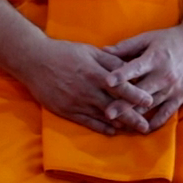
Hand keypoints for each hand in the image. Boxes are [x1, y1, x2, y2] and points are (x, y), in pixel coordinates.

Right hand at [17, 38, 153, 134]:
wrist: (33, 60)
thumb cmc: (63, 52)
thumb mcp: (89, 51)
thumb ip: (110, 60)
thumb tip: (130, 66)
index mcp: (94, 73)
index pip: (120, 87)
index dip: (136, 95)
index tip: (150, 102)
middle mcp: (87, 90)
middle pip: (114, 107)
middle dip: (132, 117)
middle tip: (146, 126)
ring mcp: (76, 102)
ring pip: (102, 117)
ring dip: (119, 124)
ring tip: (133, 130)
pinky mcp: (66, 110)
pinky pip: (87, 122)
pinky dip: (101, 128)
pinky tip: (112, 131)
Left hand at [104, 26, 182, 130]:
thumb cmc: (170, 40)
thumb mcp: (148, 38)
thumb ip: (126, 46)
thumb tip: (103, 50)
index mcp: (154, 59)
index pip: (135, 68)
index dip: (121, 75)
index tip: (107, 82)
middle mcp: (163, 75)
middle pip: (141, 92)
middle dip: (124, 104)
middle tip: (107, 113)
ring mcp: (172, 89)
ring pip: (151, 106)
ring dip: (135, 116)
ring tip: (119, 125)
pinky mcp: (180, 98)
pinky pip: (166, 114)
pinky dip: (154, 123)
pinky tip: (142, 130)